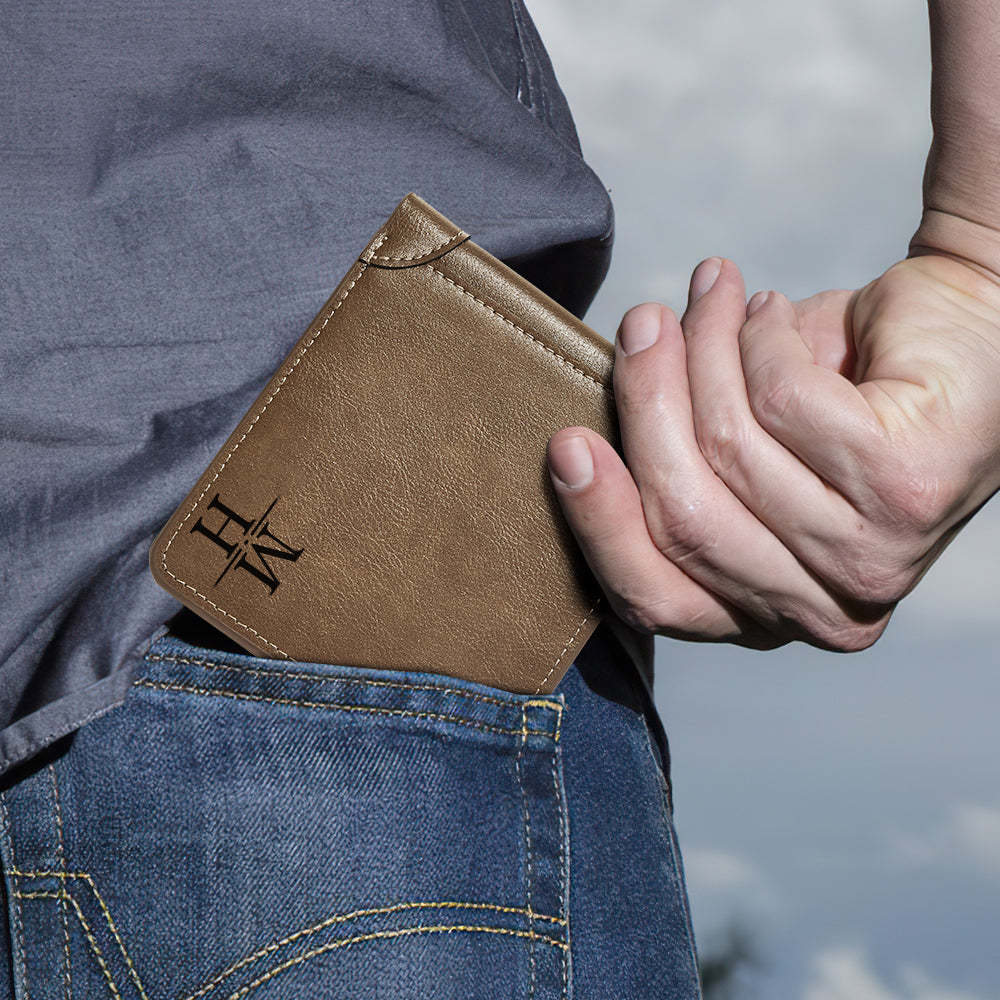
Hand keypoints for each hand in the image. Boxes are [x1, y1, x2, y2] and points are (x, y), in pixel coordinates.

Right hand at [547, 252, 999, 649]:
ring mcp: (870, 561)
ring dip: (707, 348)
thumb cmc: (834, 394)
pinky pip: (783, 400)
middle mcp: (823, 610)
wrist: (962, 328)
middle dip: (647, 405)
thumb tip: (569, 453)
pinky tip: (776, 310)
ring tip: (713, 293)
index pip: (656, 595)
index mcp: (768, 615)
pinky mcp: (905, 491)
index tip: (565, 442)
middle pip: (686, 517)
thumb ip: (667, 474)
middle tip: (640, 325)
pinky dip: (765, 336)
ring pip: (729, 446)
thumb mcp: (729, 452)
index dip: (600, 520)